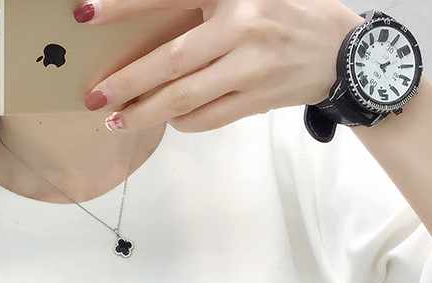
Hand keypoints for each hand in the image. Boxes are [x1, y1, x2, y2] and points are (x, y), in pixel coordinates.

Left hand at [76, 0, 362, 131]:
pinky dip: (184, 122)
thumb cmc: (294, 11)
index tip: (86, 15)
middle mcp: (240, 29)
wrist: (345, 51)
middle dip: (128, 83)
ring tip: (120, 119)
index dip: (124, 6)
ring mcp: (250, 70)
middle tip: (96, 97)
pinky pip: (210, 118)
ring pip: (186, 98)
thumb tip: (158, 22)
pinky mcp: (259, 101)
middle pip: (171, 63)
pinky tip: (168, 120)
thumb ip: (206, 3)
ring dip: (148, 112)